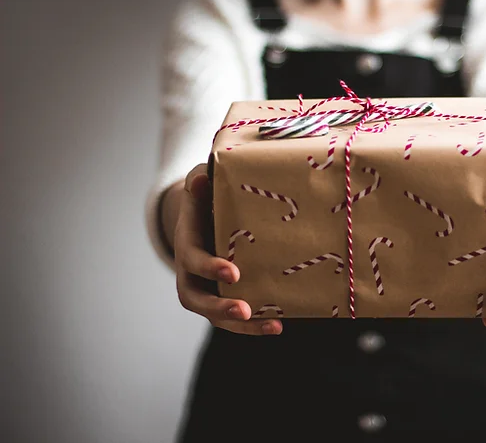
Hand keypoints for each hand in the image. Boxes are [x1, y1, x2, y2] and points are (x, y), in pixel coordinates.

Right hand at [174, 164, 282, 334]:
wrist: (203, 216)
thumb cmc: (206, 198)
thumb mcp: (201, 185)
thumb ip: (200, 182)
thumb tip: (201, 179)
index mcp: (187, 244)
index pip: (193, 260)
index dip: (210, 267)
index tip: (233, 272)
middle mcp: (191, 273)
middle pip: (196, 299)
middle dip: (219, 307)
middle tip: (244, 310)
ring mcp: (206, 288)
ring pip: (215, 316)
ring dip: (242, 326)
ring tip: (272, 326)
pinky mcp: (222, 297)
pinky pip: (234, 318)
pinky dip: (254, 325)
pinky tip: (279, 324)